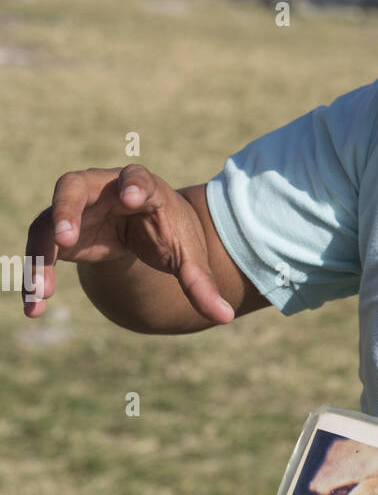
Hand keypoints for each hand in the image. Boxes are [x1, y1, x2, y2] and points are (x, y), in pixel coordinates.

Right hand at [22, 164, 233, 324]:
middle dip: (68, 208)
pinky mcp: (59, 231)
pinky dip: (35, 276)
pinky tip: (34, 307)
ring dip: (40, 253)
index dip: (133, 184)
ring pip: (49, 220)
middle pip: (75, 186)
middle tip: (66, 237)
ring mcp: (76, 208)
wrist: (148, 229)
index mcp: (143, 188)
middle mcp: (102, 189)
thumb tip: (225, 317)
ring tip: (42, 290)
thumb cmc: (170, 233)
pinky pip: (40, 249)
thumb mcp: (188, 258)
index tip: (130, 197)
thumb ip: (201, 285)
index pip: (136, 178)